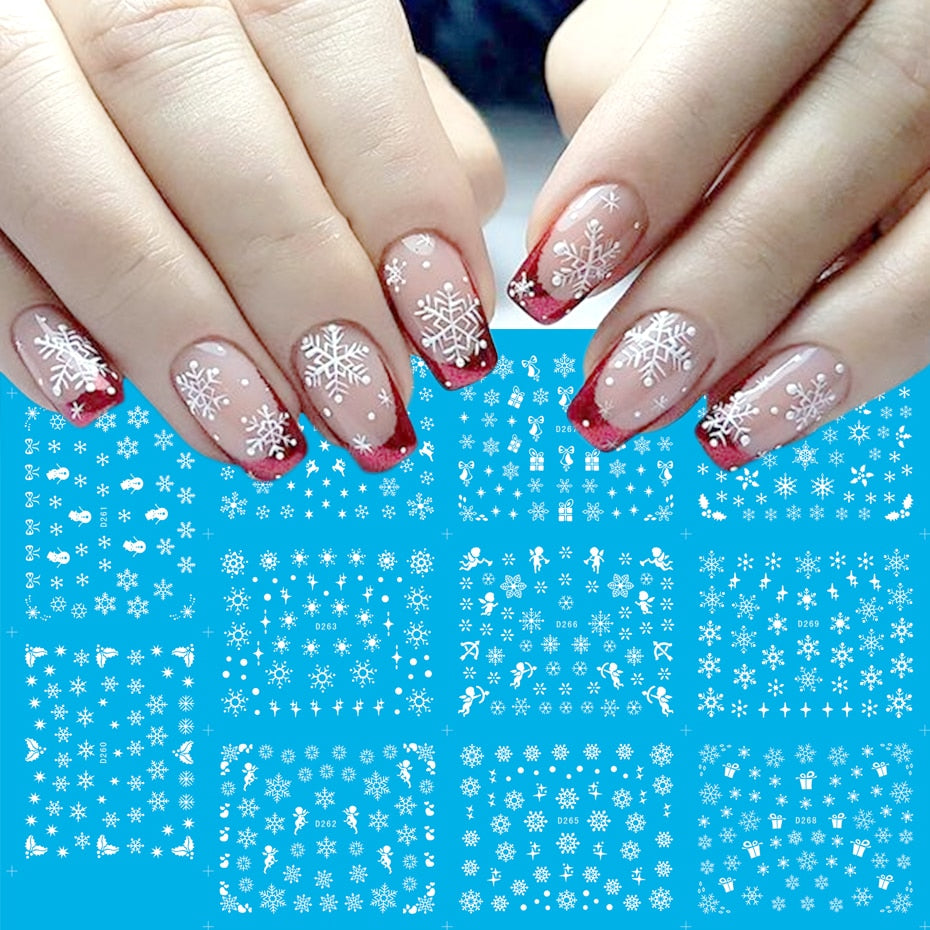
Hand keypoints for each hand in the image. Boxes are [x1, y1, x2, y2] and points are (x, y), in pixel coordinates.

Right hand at [0, 0, 502, 477]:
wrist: (88, 57)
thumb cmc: (254, 96)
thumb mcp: (347, 93)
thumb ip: (410, 153)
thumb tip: (455, 287)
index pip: (319, 35)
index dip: (393, 190)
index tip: (448, 327)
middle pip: (189, 99)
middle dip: (295, 279)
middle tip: (363, 406)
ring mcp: (3, 45)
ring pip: (70, 171)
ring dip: (175, 324)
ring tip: (262, 435)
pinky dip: (25, 321)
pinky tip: (98, 395)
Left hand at [511, 0, 929, 466]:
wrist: (858, 54)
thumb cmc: (736, 62)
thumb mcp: (667, 29)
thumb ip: (630, 100)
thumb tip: (577, 238)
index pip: (756, 26)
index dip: (652, 154)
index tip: (551, 276)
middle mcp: (925, 8)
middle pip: (854, 127)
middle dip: (719, 277)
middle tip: (616, 387)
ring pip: (927, 231)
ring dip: (809, 344)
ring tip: (707, 426)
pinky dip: (861, 352)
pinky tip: (769, 407)